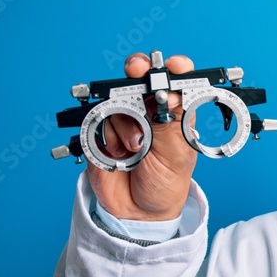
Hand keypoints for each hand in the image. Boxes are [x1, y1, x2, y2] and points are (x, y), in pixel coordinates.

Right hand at [86, 53, 197, 220]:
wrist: (139, 211)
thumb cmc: (166, 182)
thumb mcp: (177, 154)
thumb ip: (171, 122)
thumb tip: (170, 93)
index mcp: (175, 113)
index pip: (177, 81)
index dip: (175, 68)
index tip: (173, 66)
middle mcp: (150, 111)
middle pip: (141, 78)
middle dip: (139, 71)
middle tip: (137, 70)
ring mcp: (125, 119)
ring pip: (118, 100)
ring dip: (126, 123)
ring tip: (136, 150)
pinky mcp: (103, 131)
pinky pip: (99, 121)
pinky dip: (109, 137)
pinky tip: (120, 154)